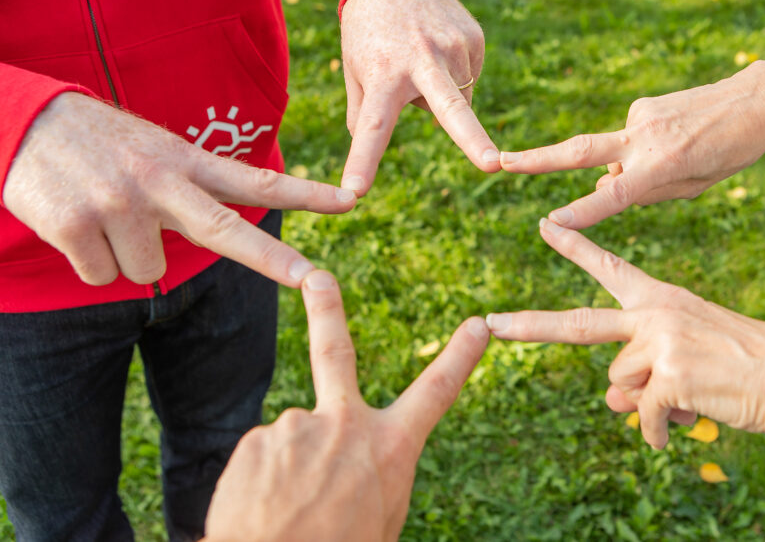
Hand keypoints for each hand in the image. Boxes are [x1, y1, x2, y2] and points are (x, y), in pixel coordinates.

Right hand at [2, 92, 355, 287]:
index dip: (306, 193)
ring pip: (147, 271)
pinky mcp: (77, 225)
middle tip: (314, 279)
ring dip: (124, 254)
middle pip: (227, 231)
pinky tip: (74, 223)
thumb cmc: (97, 144)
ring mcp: (120, 203)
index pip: (256, 181)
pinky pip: (102, 276)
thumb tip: (226, 238)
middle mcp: (160, 181)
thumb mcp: (154, 151)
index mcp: (185, 161)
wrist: (19, 120)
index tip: (351, 201)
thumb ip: (191, 188)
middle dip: (273, 259)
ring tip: (101, 211)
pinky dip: (88, 262)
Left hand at [205, 271, 489, 541]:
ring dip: (291, 471)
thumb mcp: (381, 517)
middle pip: (335, 351)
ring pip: (295, 441)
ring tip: (290, 514)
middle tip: (316, 278)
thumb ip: (372, 475)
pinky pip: (262, 460)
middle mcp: (345, 424)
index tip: (478, 325)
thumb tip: (351, 463)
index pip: (437, 392)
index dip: (461, 356)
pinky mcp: (256, 441)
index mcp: (391, 447)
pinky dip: (263, 484)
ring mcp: (297, 426)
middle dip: (327, 308)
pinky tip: (267, 512)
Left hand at [339, 0, 497, 195]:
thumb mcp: (353, 66)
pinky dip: (453, 74)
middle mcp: (421, 60)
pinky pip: (467, 78)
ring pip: (456, 100)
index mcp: (382, 73)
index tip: (355, 190)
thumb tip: (370, 145)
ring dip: (439, 93)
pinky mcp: (475, 40)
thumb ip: (361, 112)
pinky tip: (436, 48)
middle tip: (492, 165)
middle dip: (472, 138)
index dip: (364, 160)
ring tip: (418, 58)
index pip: (371, 126)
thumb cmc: (368, 29)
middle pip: (449, 108)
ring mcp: (454, 48)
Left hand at [486, 218, 764, 449]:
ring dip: (649, 405)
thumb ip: (640, 371)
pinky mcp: (670, 375)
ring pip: (621, 388)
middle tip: (490, 323)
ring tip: (693, 396)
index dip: (575, 248)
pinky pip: (646, 417)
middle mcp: (655, 313)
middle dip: (530, 326)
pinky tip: (688, 424)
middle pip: (579, 325)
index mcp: (661, 299)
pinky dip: (661, 432)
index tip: (545, 225)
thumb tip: (609, 400)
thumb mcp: (686, 359)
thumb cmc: (741, 368)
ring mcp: (661, 342)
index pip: (610, 269)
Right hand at [499, 62, 764, 227]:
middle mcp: (644, 138)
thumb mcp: (698, 185)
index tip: (550, 222)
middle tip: (501, 162)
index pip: (614, 195)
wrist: (758, 98)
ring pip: (618, 155)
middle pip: (580, 151)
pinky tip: (680, 142)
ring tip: (684, 161)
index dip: (582, 211)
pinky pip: (632, 139)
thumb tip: (604, 187)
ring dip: (634, 168)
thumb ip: (650, 191)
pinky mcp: (643, 105)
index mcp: (663, 165)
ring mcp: (641, 117)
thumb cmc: (734, 150)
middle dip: (538, 159)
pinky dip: (644, 151)